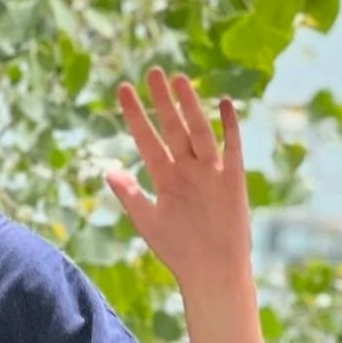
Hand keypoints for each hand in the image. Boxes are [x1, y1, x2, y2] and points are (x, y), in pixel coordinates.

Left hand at [104, 67, 251, 293]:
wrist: (210, 271)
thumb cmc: (177, 251)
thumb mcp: (148, 221)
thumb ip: (129, 195)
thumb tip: (108, 171)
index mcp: (164, 177)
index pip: (146, 139)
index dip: (134, 115)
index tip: (122, 90)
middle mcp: (187, 169)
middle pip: (172, 128)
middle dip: (161, 101)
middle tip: (151, 71)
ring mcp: (210, 172)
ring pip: (199, 131)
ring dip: (189, 106)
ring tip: (178, 80)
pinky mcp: (233, 180)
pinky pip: (231, 148)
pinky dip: (229, 127)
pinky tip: (224, 103)